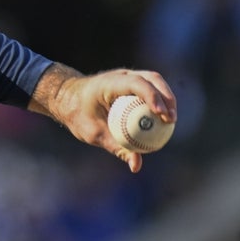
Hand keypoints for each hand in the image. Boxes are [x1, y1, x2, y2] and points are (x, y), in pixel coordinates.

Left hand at [30, 64, 176, 172]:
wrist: (67, 99)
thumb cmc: (78, 115)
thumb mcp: (93, 134)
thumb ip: (116, 146)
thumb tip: (136, 165)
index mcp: (109, 83)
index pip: (136, 84)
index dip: (152, 96)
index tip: (161, 114)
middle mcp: (121, 75)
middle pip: (152, 79)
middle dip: (167, 98)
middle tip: (171, 120)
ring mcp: (127, 76)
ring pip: (155, 81)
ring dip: (167, 98)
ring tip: (171, 120)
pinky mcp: (132, 82)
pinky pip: (151, 88)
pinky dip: (160, 100)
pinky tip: (165, 118)